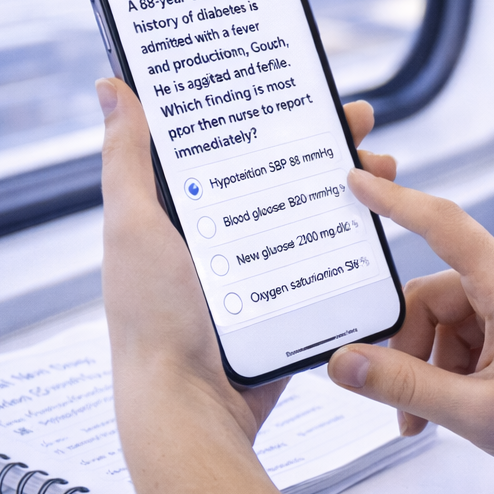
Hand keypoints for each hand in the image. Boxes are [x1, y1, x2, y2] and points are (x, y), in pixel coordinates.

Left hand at [97, 78, 393, 493]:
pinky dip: (350, 237)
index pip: (226, 143)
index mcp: (177, 211)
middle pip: (278, 171)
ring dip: (348, 186)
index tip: (299, 87)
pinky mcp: (284, 302)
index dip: (263, 112)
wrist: (192, 406)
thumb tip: (112, 88)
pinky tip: (374, 222)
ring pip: (308, 211)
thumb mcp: (134, 226)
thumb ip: (126, 159)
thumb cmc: (153, 321)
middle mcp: (217, 236)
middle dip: (322, 141)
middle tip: (358, 121)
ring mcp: (254, 270)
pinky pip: (322, 259)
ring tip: (382, 168)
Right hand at [326, 171, 493, 493]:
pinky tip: (454, 407)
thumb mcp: (475, 413)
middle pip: (432, 295)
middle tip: (400, 405)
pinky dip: (452, 367)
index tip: (356, 180)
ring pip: (446, 319)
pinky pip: (469, 330)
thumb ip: (403, 385)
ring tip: (428, 419)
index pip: (443, 225)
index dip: (395, 201)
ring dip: (429, 366)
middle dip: (410, 349)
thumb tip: (343, 362)